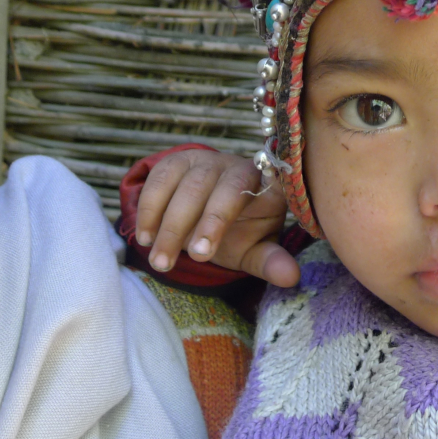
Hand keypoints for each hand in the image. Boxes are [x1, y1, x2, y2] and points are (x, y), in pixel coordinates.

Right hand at [134, 149, 298, 286]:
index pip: (257, 190)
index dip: (229, 217)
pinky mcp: (177, 161)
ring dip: (170, 224)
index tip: (209, 250)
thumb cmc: (240, 231)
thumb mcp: (255, 249)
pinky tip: (146, 236)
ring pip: (187, 184)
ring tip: (160, 260)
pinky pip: (160, 177)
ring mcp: (205, 160)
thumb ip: (270, 261)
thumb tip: (291, 278)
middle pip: (219, 188)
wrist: (209, 213)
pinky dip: (149, 207)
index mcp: (264, 183)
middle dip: (203, 224)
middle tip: (194, 258)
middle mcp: (235, 166)